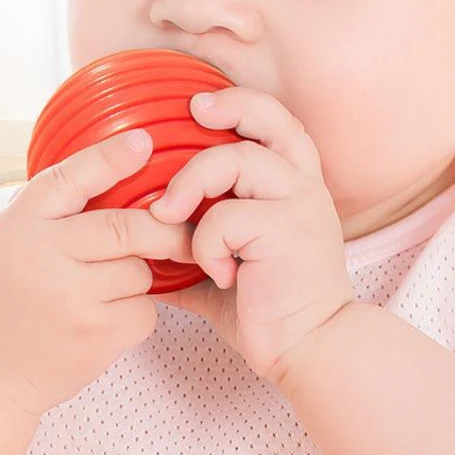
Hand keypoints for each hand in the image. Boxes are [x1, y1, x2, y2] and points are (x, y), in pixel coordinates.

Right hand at [0, 128, 194, 418]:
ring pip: (140, 272)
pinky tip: (104, 319)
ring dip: (136, 276)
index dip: (110, 158)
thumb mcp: (5, 237)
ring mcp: (73, 301)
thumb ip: (50, 208)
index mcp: (22, 224)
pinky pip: (145, 312)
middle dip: (163, 228)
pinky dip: (137, 312)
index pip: (71, 179)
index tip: (143, 143)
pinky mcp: (96, 339)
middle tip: (178, 228)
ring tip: (103, 288)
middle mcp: (46, 257)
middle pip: (127, 228)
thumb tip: (115, 166)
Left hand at [150, 87, 353, 388]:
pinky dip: (205, 245)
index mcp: (293, 186)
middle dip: (230, 107)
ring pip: (237, 160)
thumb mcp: (228, 264)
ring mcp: (300, 205)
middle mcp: (304, 186)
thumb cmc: (269, 306)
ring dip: (192, 185)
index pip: (278, 124)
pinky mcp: (289, 231)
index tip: (199, 106)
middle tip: (192, 113)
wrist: (310, 349)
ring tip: (170, 218)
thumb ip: (195, 246)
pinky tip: (220, 274)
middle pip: (270, 121)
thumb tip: (145, 249)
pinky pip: (224, 217)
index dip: (242, 104)